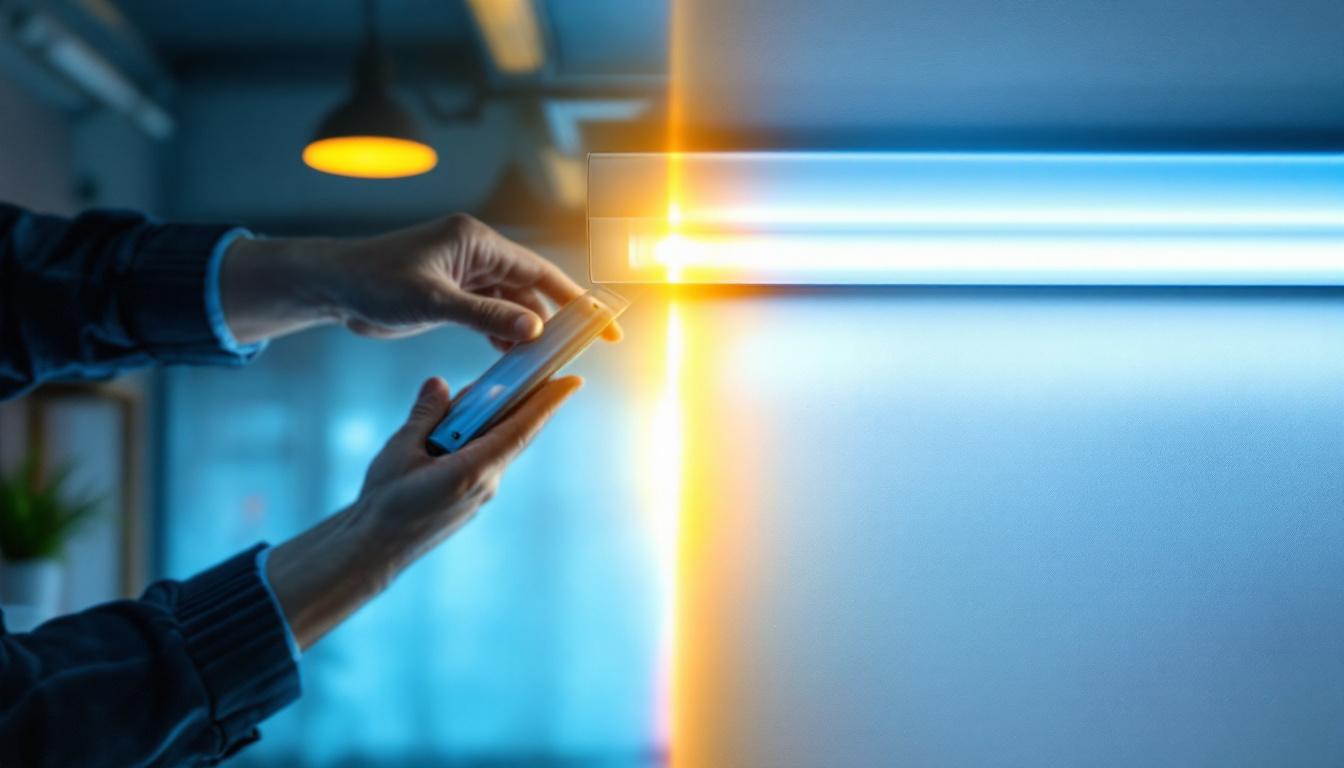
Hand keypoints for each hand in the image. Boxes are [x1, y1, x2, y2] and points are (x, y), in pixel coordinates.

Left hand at [221, 213, 620, 348]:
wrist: (332, 286)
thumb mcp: (432, 301)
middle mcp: (476, 254)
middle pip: (531, 288)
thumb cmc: (374, 282)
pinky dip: (503, 335)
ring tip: (546, 362)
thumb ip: (485, 315)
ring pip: (511, 304)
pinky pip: (490, 315)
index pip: (538, 271)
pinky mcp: (452, 295)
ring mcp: (465, 275)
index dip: (574, 299)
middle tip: (580, 350)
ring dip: (527, 331)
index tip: (601, 322)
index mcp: (476, 242)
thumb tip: (534, 327)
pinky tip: (513, 359)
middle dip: (555, 318)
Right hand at [266, 373, 581, 648]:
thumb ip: (425, 415)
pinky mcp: (470, 499)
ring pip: (497, 445)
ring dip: (491, 418)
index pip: (522, 428)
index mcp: (474, 470)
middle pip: (514, 432)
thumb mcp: (400, 450)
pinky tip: (458, 425)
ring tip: (475, 394)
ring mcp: (481, 493)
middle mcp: (487, 483)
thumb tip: (439, 384)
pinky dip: (479, 437)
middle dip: (522, 400)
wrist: (374, 550)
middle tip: (527, 370)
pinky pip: (484, 459)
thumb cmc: (385, 503)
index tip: (572, 382)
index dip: (548, 403)